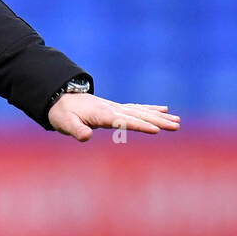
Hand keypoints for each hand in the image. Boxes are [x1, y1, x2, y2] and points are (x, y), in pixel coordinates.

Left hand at [48, 94, 179, 141]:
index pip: (124, 120)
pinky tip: (164, 110)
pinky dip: (150, 109)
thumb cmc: (62, 113)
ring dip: (159, 116)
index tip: (156, 129)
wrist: (59, 98)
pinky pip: (136, 108)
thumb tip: (86, 137)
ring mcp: (115, 107)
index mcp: (102, 114)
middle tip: (176, 126)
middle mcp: (112, 108)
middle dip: (157, 120)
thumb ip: (76, 130)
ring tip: (177, 121)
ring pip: (141, 111)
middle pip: (138, 115)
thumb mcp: (64, 123)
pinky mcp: (115, 108)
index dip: (139, 125)